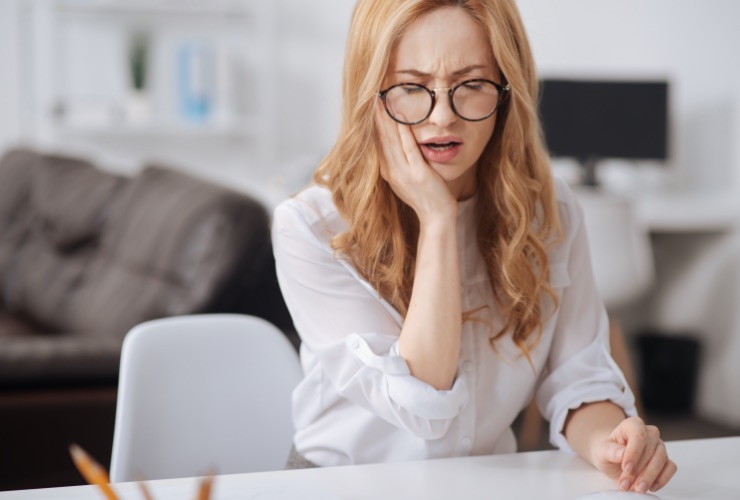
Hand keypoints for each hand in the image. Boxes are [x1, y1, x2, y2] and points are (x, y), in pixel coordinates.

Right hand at [374, 100, 455, 221]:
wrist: (436, 217)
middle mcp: (392, 171)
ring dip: (387, 119)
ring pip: (392, 141)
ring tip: (382, 101)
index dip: (373, 124)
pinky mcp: (418, 173)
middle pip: (381, 139)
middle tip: (372, 96)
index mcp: (388, 172)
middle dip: (376, 117)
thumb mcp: (407, 180)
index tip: (371, 106)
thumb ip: (400, 164)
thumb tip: (397, 147)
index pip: (377, 143)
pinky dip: (404, 132)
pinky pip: (409, 148)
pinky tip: (402, 117)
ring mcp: (404, 173)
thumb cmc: (426, 198)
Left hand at [593, 416, 676, 492]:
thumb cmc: (609, 452)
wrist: (614, 461)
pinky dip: (662, 479)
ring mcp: (659, 446)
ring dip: (649, 477)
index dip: (633, 452)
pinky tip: (651, 486)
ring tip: (636, 488)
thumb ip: (610, 451)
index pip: (638, 435)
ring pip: (661, 459)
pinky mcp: (665, 459)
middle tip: (626, 483)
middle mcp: (649, 433)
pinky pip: (670, 468)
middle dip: (638, 470)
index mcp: (632, 425)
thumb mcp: (602, 451)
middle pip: (650, 450)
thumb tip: (621, 454)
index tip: (626, 467)